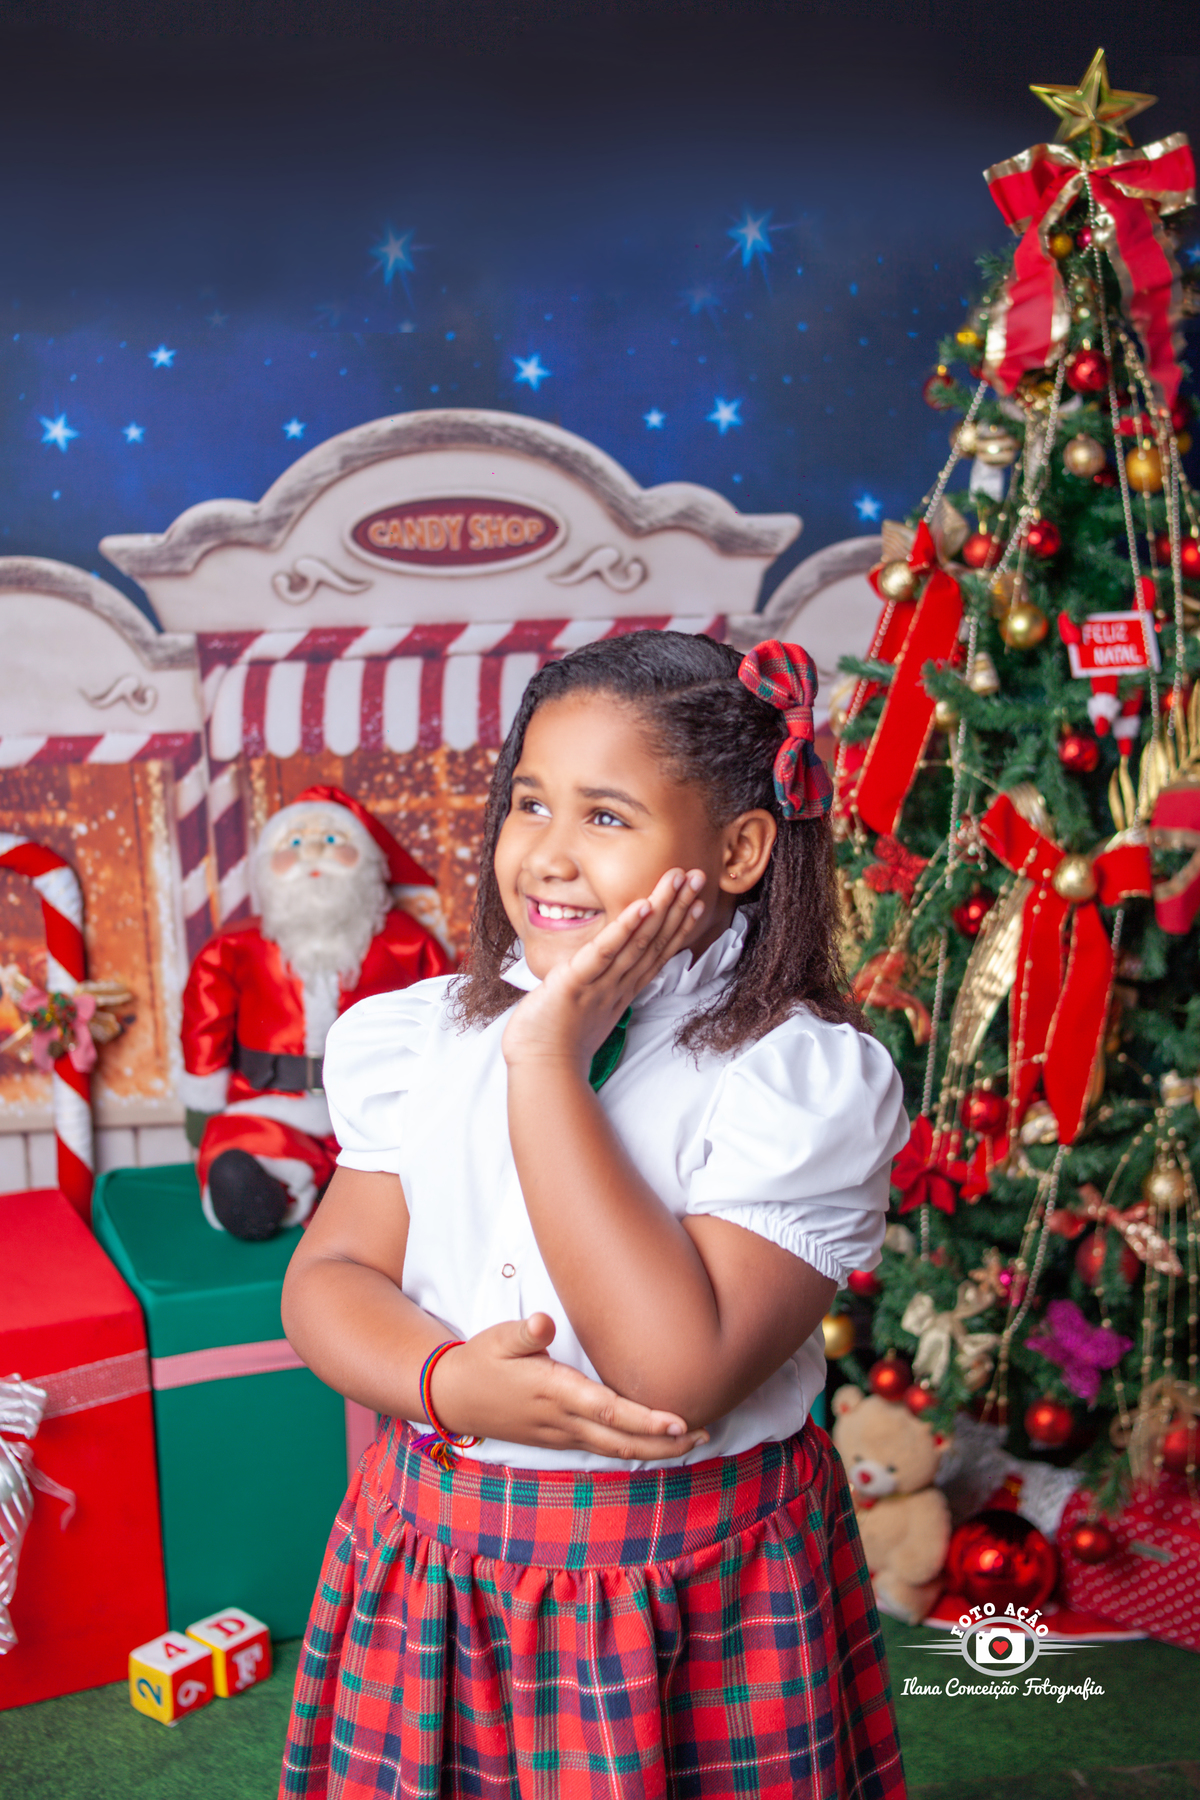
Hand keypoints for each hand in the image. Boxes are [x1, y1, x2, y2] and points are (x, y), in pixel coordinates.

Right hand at [429, 1313, 709, 1461]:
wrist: (453, 1398)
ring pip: (615, 1450)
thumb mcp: (496, 1339)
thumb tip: (543, 1321)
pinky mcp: (558, 1439)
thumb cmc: (481, 1361)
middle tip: (704, 1435)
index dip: (645, 1420)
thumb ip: (523, 1332)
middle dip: (664, 1443)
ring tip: (693, 1442)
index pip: (607, 1410)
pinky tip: (654, 1445)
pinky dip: (633, 1449)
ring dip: (655, 1450)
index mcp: (552, 1392)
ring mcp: (560, 1435)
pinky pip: (603, 1450)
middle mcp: (561, 1420)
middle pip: (621, 1440)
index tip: (679, 1421)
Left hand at [502, 867, 706, 1072]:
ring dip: (660, 908)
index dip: (679, 926)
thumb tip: (610, 971)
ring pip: (637, 942)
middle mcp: (618, 985)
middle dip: (678, 907)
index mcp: (621, 989)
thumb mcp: (588, 1007)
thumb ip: (602, 985)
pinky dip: (623, 930)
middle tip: (698, 877)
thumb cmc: (557, 1038)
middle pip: (655, 941)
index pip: (657, 952)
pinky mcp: (575, 982)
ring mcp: (600, 984)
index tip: (697, 902)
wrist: (539, 1068)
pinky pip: (603, 953)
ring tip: (677, 880)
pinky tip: (640, 907)